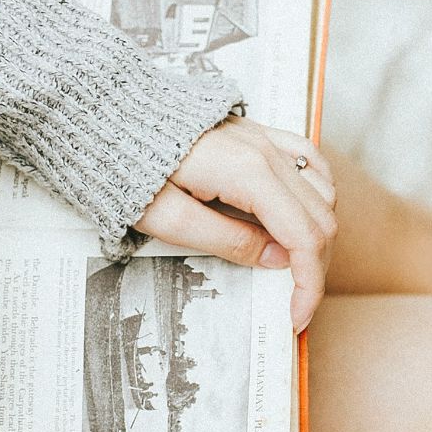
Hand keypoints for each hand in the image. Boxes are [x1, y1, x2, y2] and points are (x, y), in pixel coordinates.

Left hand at [134, 117, 337, 331]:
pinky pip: (309, 161)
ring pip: (323, 190)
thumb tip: (277, 261)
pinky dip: (317, 193)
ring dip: (318, 233)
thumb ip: (227, 241)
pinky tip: (306, 214)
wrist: (108, 116)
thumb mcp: (167, 219)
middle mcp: (266, 151)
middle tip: (295, 301)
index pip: (304, 236)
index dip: (309, 283)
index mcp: (248, 174)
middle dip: (315, 267)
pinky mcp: (258, 133)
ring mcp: (265, 138)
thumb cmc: (127, 165)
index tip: (297, 315)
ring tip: (296, 267)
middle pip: (321, 217)